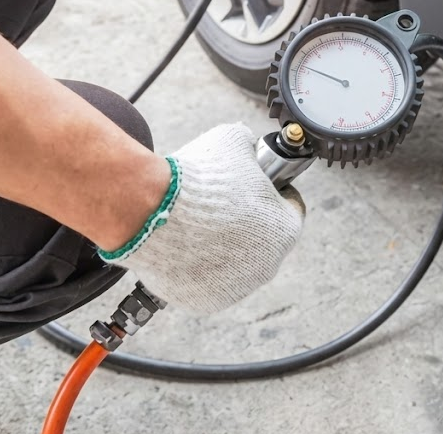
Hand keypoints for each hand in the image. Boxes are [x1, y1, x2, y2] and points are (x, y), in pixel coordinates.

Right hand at [100, 124, 305, 313]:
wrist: (151, 210)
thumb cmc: (199, 179)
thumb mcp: (234, 141)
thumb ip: (249, 145)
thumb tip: (248, 144)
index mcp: (285, 230)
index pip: (290, 209)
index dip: (275, 193)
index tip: (260, 186)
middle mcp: (267, 266)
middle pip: (264, 240)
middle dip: (249, 222)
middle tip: (224, 204)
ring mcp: (235, 288)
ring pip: (236, 264)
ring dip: (224, 247)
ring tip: (200, 224)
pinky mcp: (204, 301)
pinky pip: (206, 281)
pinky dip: (198, 266)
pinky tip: (185, 245)